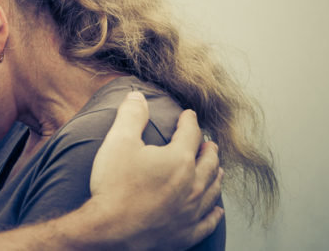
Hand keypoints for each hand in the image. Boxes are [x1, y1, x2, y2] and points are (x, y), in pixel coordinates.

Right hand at [88, 91, 223, 249]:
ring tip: (217, 169)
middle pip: (209, 162)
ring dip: (216, 176)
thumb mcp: (118, 141)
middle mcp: (193, 184)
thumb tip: (137, 96)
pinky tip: (216, 210)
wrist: (111, 231)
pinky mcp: (186, 232)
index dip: (189, 121)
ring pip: (213, 189)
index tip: (189, 115)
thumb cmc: (114, 186)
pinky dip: (214, 212)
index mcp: (179, 159)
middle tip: (209, 143)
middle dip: (209, 149)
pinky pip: (208, 221)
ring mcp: (192, 211)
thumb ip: (131, 115)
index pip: (190, 133)